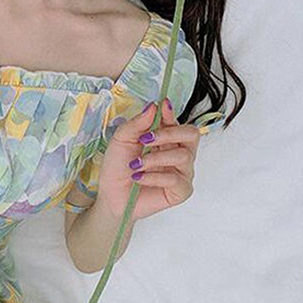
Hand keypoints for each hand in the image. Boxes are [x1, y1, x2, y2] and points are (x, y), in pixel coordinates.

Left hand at [96, 99, 200, 221]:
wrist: (111, 195)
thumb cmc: (118, 167)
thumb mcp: (122, 139)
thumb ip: (137, 123)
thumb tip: (154, 106)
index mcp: (166, 138)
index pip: (178, 122)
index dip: (172, 113)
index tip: (163, 106)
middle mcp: (178, 152)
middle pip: (191, 135)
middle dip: (168, 133)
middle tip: (146, 140)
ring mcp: (182, 172)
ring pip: (183, 156)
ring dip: (156, 158)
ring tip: (136, 164)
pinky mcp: (181, 191)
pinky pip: (176, 179)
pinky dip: (154, 177)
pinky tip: (140, 178)